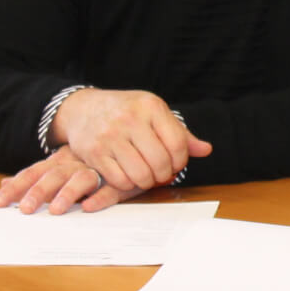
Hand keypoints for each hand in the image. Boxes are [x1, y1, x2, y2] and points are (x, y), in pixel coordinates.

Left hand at [0, 146, 146, 213]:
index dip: (17, 187)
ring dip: (68, 194)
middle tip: (25, 210)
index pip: (34, 172)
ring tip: (57, 210)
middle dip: (38, 192)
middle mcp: (77, 163)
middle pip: (54, 175)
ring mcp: (99, 170)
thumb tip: (3, 184)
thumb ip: (36, 175)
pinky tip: (90, 206)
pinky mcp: (122, 179)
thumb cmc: (92, 159)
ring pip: (81, 179)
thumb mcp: (63, 163)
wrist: (134, 140)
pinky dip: (101, 197)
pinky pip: (112, 188)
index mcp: (61, 161)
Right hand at [45, 88, 211, 193]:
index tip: (176, 163)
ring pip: (140, 174)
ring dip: (147, 182)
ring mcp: (110, 136)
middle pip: (160, 162)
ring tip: (147, 176)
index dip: (181, 160)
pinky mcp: (94, 152)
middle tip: (161, 173)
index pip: (177, 143)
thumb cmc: (126, 112)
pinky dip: (128, 184)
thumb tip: (206, 150)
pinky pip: (120, 180)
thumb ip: (180, 133)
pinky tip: (129, 176)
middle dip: (164, 174)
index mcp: (150, 106)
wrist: (83, 108)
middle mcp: (130, 119)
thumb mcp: (154, 113)